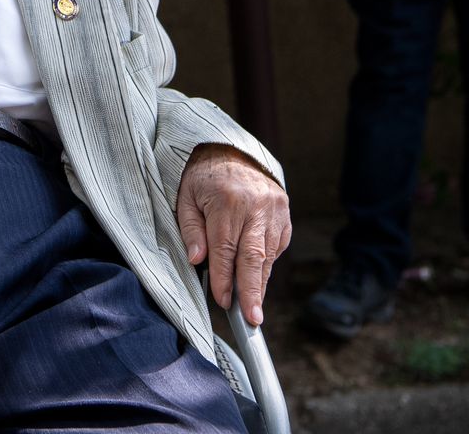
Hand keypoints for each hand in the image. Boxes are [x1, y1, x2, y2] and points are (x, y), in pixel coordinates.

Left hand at [176, 145, 290, 325]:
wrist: (231, 150)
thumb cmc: (202, 178)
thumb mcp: (185, 198)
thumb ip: (191, 230)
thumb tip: (197, 260)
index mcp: (227, 201)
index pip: (225, 250)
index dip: (224, 279)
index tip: (223, 302)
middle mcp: (255, 205)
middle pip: (253, 257)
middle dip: (252, 291)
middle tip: (253, 319)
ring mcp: (274, 208)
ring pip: (268, 254)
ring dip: (260, 282)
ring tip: (253, 307)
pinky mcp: (284, 212)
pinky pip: (277, 245)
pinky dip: (267, 264)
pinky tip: (258, 278)